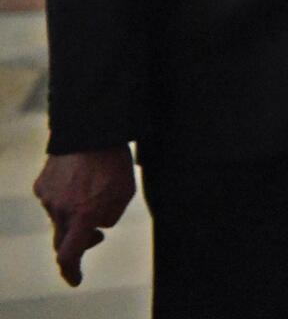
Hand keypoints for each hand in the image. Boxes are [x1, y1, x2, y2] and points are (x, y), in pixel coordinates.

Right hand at [33, 148, 135, 286]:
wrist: (91, 130)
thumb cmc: (113, 163)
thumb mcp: (124, 194)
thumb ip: (108, 217)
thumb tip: (93, 226)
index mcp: (82, 215)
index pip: (69, 254)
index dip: (72, 270)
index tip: (75, 280)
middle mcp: (59, 209)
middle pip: (63, 239)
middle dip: (79, 242)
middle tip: (95, 236)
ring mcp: (47, 197)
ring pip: (60, 217)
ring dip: (76, 214)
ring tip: (95, 189)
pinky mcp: (41, 184)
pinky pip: (54, 200)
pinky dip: (67, 198)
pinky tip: (80, 181)